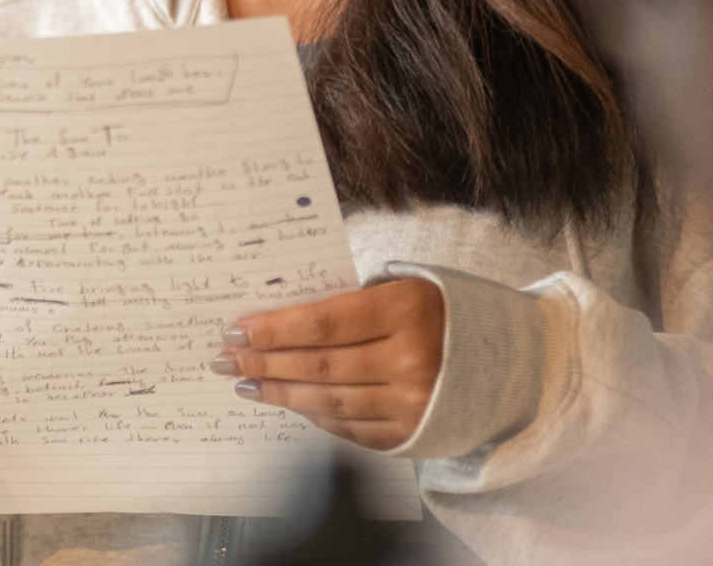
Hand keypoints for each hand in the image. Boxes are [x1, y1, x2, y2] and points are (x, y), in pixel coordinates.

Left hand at [209, 278, 443, 449]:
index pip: (321, 323)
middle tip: (226, 358)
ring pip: (328, 401)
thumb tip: (276, 319)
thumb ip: (345, 304)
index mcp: (405, 310)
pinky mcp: (411, 436)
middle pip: (318, 366)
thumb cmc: (433, 311)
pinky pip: (349, 428)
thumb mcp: (397, 289)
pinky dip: (314, 415)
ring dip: (279, 393)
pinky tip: (288, 403)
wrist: (498, 357)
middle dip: (264, 363)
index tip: (235, 329)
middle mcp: (411, 360)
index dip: (272, 330)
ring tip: (245, 383)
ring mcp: (412, 404)